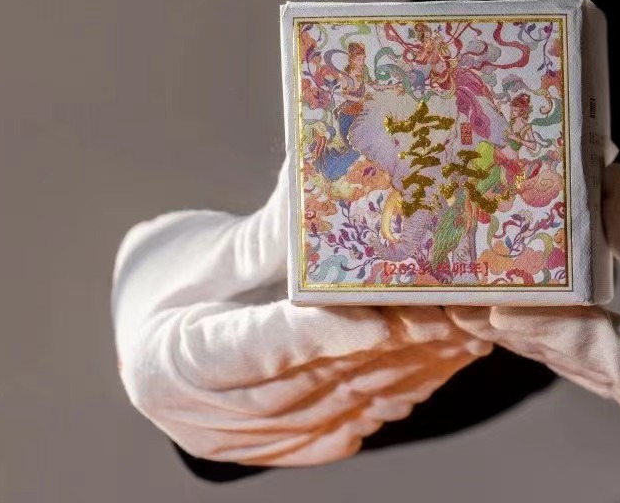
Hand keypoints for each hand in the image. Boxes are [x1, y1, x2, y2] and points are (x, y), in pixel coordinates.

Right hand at [111, 166, 489, 466]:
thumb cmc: (185, 274)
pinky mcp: (272, 451)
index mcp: (171, 361)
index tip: (378, 317)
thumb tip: (332, 168)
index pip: (254, 351)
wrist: (161, 326)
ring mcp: (238, 444)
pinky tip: (436, 367)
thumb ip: (276, 226)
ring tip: (458, 337)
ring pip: (333, 412)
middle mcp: (200, 417)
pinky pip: (342, 430)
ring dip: (401, 375)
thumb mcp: (218, 247)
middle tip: (445, 317)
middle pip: (305, 386)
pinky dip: (390, 397)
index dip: (318, 335)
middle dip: (382, 350)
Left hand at [449, 164, 619, 473]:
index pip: (619, 363)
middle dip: (547, 329)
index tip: (497, 300)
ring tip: (514, 288)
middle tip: (482, 287)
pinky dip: (613, 340)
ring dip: (573, 334)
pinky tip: (574, 301)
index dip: (553, 328)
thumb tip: (586, 196)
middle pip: (609, 375)